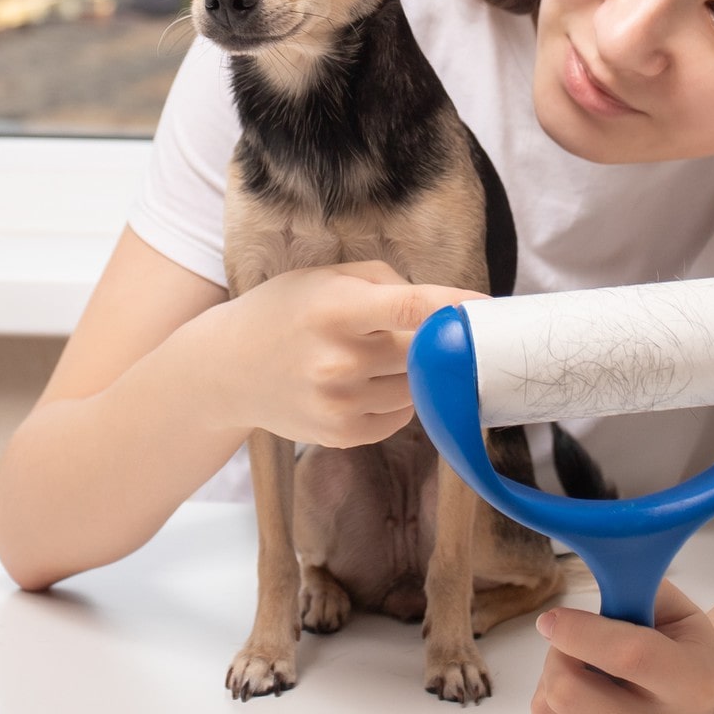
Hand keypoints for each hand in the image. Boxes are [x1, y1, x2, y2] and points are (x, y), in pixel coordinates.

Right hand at [202, 260, 486, 449]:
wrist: (226, 369)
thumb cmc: (283, 312)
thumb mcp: (325, 278)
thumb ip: (385, 283)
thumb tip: (437, 304)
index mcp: (335, 311)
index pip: (411, 309)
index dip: (455, 308)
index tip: (487, 309)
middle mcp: (338, 361)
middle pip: (422, 352)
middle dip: (432, 340)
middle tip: (432, 330)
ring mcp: (341, 404)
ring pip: (418, 387)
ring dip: (417, 371)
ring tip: (383, 354)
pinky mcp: (343, 434)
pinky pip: (402, 416)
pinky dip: (401, 399)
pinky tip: (372, 381)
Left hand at [529, 579, 713, 713]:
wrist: (701, 702)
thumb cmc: (679, 642)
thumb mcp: (670, 603)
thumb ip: (633, 583)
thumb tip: (589, 558)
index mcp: (696, 682)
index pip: (626, 655)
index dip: (578, 630)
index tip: (553, 616)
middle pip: (570, 693)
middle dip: (559, 653)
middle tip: (571, 638)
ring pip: (550, 713)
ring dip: (553, 678)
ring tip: (583, 666)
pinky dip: (555, 706)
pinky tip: (585, 695)